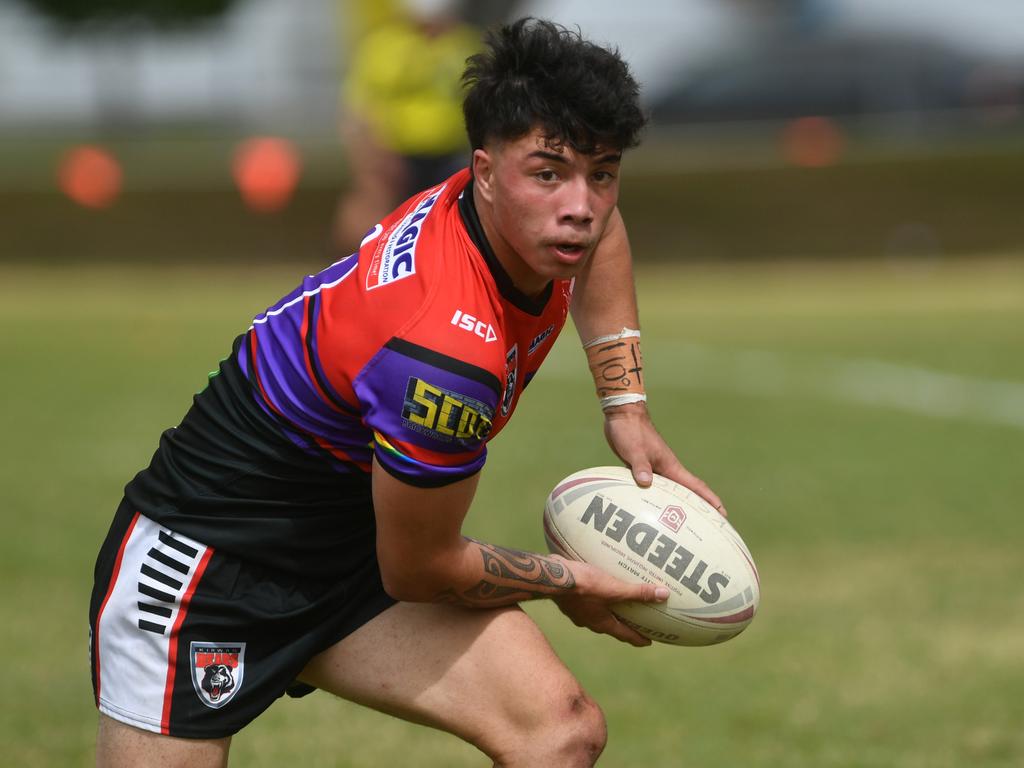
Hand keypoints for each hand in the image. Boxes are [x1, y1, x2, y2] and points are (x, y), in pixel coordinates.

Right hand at [551, 557, 667, 646]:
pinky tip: (595, 588)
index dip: (638, 638)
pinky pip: (586, 603)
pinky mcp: (568, 600)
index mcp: (602, 623)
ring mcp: (577, 613)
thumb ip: (637, 592)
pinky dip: (595, 599)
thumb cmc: (583, 586)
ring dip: (608, 611)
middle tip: (635, 622)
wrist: (551, 578)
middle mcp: (589, 622)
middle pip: (612, 626)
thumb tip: (663, 594)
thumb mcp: (614, 588)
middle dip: (624, 625)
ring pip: (597, 615)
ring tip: (615, 602)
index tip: (648, 642)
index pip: (625, 635)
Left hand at [603, 402, 726, 514]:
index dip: (710, 500)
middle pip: (686, 492)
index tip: (723, 514)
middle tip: (705, 527)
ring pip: (670, 492)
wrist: (622, 415)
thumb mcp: (635, 450)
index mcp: (670, 466)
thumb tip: (646, 483)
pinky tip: (652, 508)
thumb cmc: (631, 431)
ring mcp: (656, 468)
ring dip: (676, 505)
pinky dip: (657, 499)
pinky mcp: (644, 468)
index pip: (695, 485)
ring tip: (680, 524)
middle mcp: (666, 469)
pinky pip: (654, 488)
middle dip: (698, 508)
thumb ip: (640, 465)